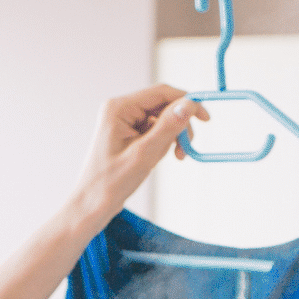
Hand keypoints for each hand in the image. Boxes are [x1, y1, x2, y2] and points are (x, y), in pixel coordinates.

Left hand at [73, 84, 210, 223]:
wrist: (92, 205)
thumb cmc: (110, 183)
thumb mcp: (144, 154)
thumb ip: (167, 127)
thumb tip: (189, 105)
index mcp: (119, 108)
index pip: (161, 93)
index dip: (187, 102)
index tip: (206, 119)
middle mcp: (120, 110)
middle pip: (162, 106)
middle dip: (178, 127)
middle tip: (185, 150)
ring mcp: (123, 122)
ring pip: (161, 120)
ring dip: (170, 138)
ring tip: (165, 159)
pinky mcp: (127, 134)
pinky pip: (154, 132)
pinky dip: (161, 145)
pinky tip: (156, 160)